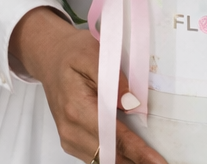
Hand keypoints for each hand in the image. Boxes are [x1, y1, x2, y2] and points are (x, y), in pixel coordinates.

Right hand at [9, 7, 166, 163]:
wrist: (49, 57)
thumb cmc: (73, 52)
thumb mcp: (94, 53)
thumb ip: (115, 78)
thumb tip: (133, 104)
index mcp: (78, 108)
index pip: (114, 136)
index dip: (138, 152)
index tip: (157, 162)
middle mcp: (71, 129)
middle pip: (109, 155)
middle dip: (136, 162)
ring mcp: (69, 137)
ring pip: (101, 160)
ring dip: (126, 162)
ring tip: (149, 161)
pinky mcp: (71, 139)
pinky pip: (95, 156)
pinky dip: (115, 158)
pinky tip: (133, 158)